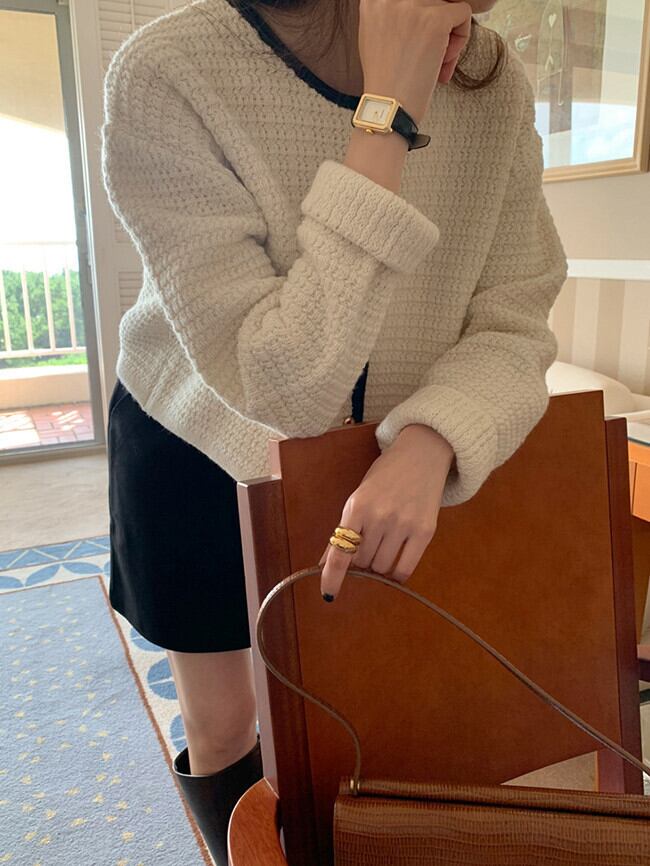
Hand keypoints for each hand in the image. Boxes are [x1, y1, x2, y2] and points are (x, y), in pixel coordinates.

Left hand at [318, 424, 454, 600]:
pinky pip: (405, 568)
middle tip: (366, 548)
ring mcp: (404, 524)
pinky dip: (396, 574)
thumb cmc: (385, 476)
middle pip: (362, 561)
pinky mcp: (425, 531)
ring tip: (383, 546)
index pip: (341, 552)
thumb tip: (326, 563)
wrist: (421, 455)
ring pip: (382, 567)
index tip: (328, 594)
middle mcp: (380, 516)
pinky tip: (394, 566)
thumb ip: (343, 530)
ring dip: (378, 566)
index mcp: (357, 506)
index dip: (332, 577)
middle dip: (360, 562)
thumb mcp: (358, 497)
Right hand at [359, 0, 472, 124]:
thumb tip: (413, 5)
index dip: (421, 17)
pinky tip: (443, 63)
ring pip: (448, 6)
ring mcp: (413, 6)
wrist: (387, 107)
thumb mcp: (374, 34)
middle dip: (435, 24)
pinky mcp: (435, 20)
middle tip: (427, 52)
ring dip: (447, 35)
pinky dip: (461, 39)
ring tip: (434, 63)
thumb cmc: (385, 80)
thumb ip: (390, 12)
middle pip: (432, 0)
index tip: (419, 37)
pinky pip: (463, 14)